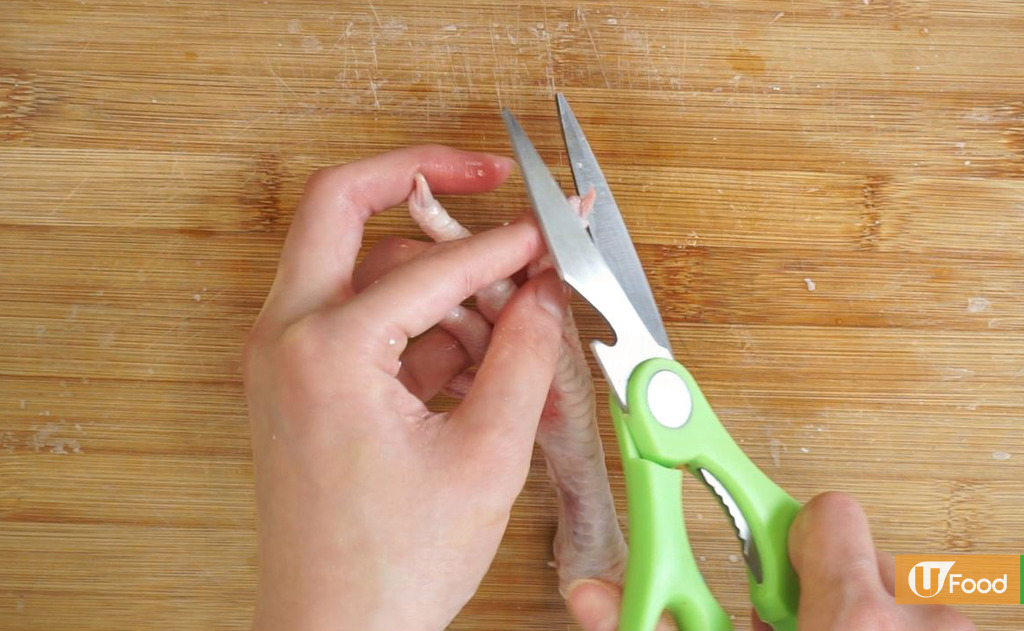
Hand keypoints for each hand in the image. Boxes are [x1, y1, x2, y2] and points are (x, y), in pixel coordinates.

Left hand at [244, 145, 569, 630]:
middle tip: (482, 173)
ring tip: (503, 317)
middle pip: (341, 208)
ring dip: (429, 272)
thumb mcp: (485, 455)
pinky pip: (357, 317)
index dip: (506, 245)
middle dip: (416, 177)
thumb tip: (546, 293)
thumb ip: (523, 358)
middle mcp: (285, 338)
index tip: (549, 231)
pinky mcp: (298, 381)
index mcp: (325, 350)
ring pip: (355, 264)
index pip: (433, 265)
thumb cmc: (392, 564)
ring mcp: (283, 357)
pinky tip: (473, 360)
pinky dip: (414, 322)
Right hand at [566, 493, 975, 630]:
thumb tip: (588, 592)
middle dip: (821, 588)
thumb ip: (655, 625)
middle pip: (864, 555)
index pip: (829, 511)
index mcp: (853, 620)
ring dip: (861, 620)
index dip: (787, 532)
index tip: (759, 540)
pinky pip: (926, 620)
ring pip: (899, 595)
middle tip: (793, 627)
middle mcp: (918, 624)